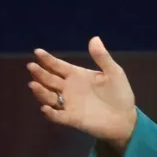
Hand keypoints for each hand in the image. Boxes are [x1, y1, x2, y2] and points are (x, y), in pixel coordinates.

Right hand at [27, 36, 136, 150]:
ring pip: (49, 96)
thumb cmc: (119, 93)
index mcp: (78, 75)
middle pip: (49, 79)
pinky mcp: (72, 118)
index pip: (58, 66)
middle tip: (31, 66)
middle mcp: (69, 89)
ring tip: (34, 85)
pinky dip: (51, 113)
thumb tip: (95, 38)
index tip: (37, 51)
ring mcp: (69, 104)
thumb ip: (102, 57)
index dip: (48, 59)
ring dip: (41, 91)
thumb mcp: (114, 72)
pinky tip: (46, 108)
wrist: (125, 117)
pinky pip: (57, 116)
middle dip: (40, 73)